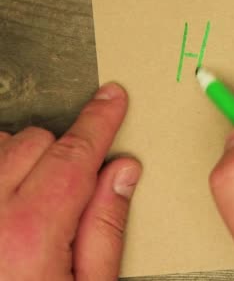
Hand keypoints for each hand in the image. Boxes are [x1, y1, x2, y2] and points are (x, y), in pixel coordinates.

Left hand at [0, 83, 140, 280]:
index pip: (75, 153)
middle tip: (79, 183)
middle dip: (65, 151)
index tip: (111, 99)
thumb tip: (122, 173)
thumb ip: (106, 226)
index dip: (100, 119)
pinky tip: (8, 194)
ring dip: (24, 157)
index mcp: (29, 234)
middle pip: (36, 141)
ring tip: (37, 194)